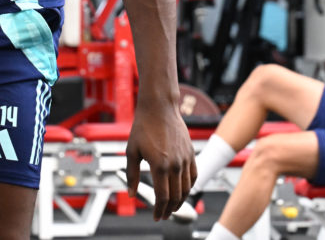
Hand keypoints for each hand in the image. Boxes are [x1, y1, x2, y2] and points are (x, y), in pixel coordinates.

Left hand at [125, 103, 195, 220]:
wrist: (159, 107)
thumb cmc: (143, 127)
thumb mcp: (132, 151)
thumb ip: (132, 175)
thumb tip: (132, 194)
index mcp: (159, 166)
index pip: (163, 197)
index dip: (159, 210)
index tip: (156, 217)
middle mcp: (175, 165)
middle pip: (176, 196)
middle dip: (169, 210)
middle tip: (163, 215)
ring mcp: (185, 159)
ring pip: (186, 188)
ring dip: (180, 201)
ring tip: (172, 207)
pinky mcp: (191, 153)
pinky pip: (193, 176)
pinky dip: (189, 187)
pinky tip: (183, 191)